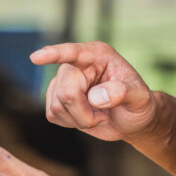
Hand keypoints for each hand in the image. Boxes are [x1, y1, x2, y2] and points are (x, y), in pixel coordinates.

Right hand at [31, 41, 157, 141]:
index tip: (36, 57)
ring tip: (97, 115)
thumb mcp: (140, 97)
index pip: (73, 53)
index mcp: (98, 55)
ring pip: (56, 106)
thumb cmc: (138, 104)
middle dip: (84, 112)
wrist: (130, 119)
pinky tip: (85, 117)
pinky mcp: (55, 98)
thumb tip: (95, 97)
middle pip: (66, 92)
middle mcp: (77, 64)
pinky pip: (52, 114)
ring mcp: (64, 80)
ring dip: (79, 119)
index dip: (54, 54)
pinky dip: (70, 122)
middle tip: (103, 116)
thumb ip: (122, 93)